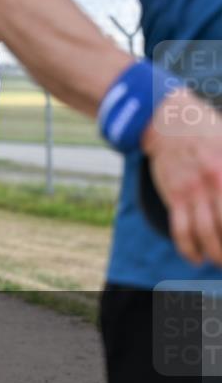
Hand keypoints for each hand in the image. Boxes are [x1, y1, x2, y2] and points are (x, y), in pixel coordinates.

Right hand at [143, 89, 221, 265]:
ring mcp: (191, 190)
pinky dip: (188, 248)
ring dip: (214, 253)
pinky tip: (196, 258)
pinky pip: (180, 229)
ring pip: (205, 232)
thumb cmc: (207, 129)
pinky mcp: (174, 196)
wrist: (165, 121)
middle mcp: (212, 181)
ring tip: (218, 262)